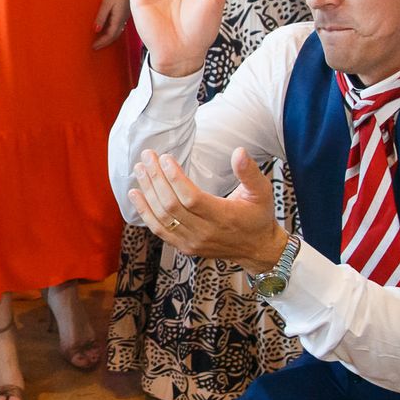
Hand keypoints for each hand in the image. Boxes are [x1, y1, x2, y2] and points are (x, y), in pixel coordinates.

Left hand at [92, 0, 129, 50]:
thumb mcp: (106, 2)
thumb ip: (101, 17)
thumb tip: (96, 30)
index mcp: (119, 18)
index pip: (110, 36)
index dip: (101, 42)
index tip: (93, 47)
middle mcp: (124, 18)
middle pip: (115, 35)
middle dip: (105, 42)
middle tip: (96, 46)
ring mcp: (126, 14)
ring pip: (118, 30)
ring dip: (109, 36)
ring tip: (101, 39)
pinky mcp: (126, 9)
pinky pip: (120, 24)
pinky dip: (113, 29)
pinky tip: (109, 27)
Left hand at [128, 147, 286, 269]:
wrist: (256, 248)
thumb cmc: (258, 217)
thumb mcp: (262, 192)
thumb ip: (250, 172)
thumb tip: (239, 151)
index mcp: (223, 217)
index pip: (191, 198)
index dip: (175, 178)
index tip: (165, 158)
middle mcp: (205, 233)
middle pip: (171, 206)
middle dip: (156, 179)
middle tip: (148, 157)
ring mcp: (192, 242)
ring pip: (162, 218)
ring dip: (148, 192)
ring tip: (139, 170)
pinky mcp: (184, 247)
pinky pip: (159, 230)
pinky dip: (145, 212)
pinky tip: (136, 195)